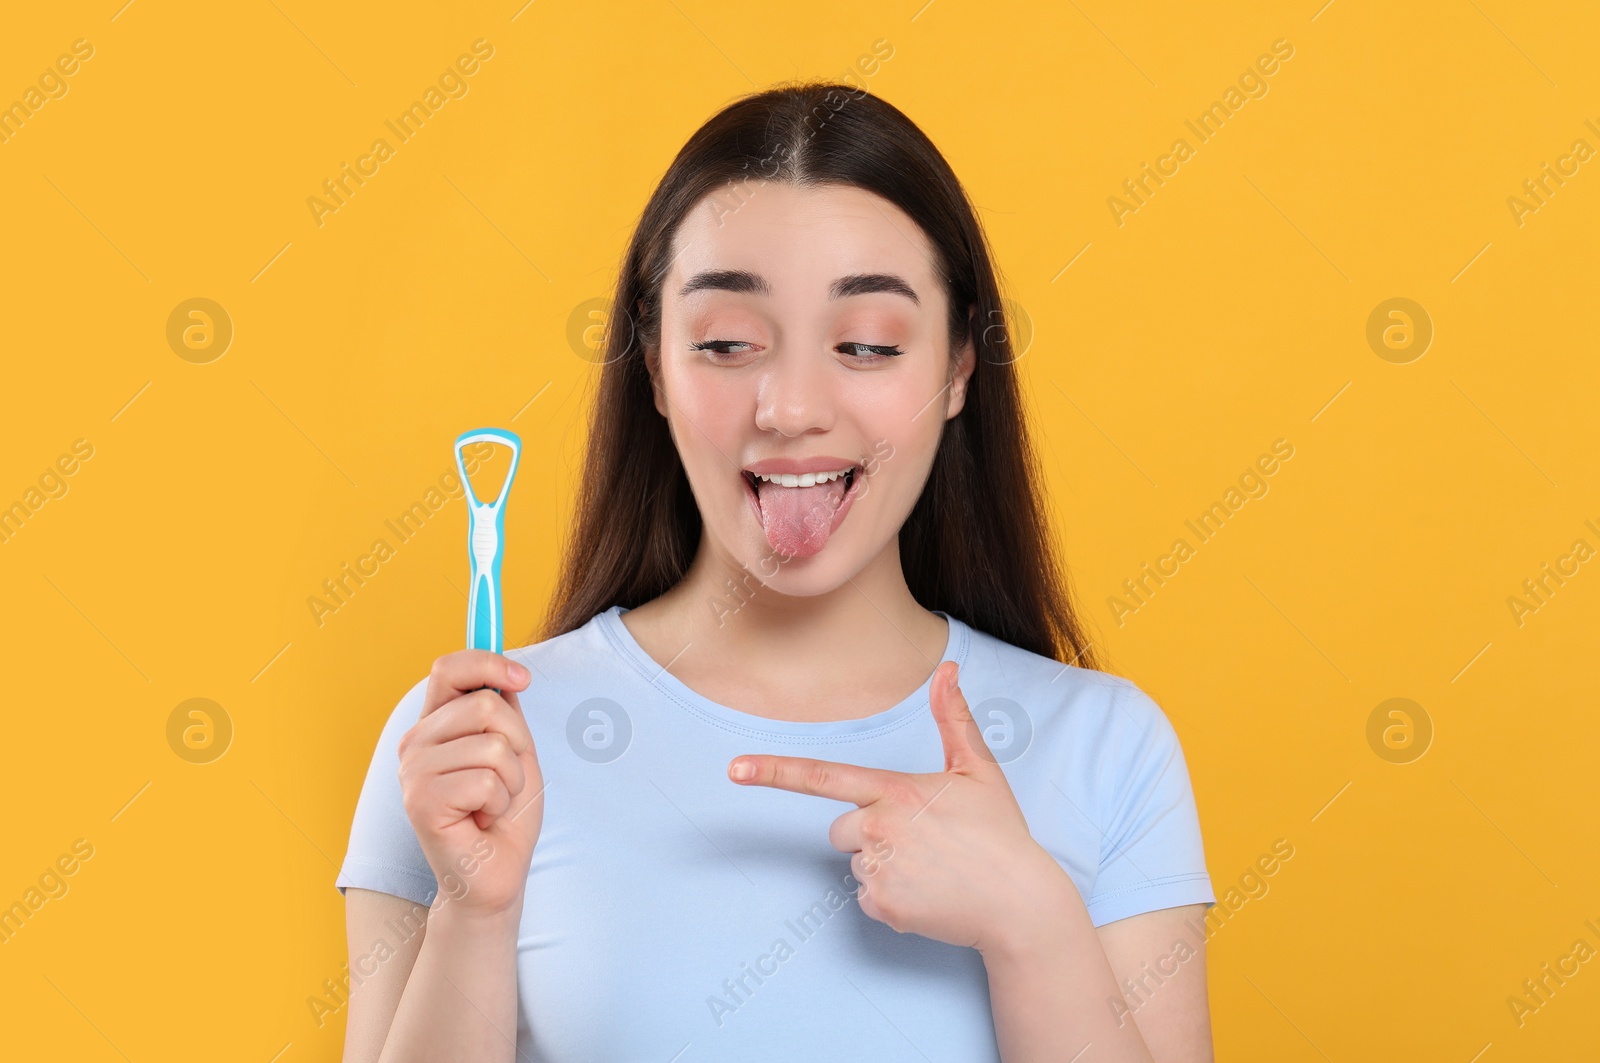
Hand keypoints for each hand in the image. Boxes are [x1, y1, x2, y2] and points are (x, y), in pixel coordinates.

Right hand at [398, 650, 544, 918]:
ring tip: (492, 804)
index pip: (449, 668)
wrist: (495, 874)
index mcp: (435, 724)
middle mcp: (416, 743)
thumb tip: (506, 672)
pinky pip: (485, 781)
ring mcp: (413, 772)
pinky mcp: (420, 802)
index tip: (523, 678)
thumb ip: (505, 712)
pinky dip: (499, 804)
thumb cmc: (505, 814)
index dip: (488, 661)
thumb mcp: (515, 751)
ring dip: (510, 781)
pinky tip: (481, 822)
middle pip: (484, 704)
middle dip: (517, 742)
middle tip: (505, 779)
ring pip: (492, 746)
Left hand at [728, 661, 1065, 953]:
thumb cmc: (1000, 834)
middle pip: (840, 828)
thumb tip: (947, 669)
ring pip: (856, 863)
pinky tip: (927, 894)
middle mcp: (880, 828)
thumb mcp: (979, 771)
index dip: (774, 772)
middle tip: (922, 841)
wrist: (1020, 905)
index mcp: (897, 790)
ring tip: (932, 870)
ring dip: (884, 866)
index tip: (734, 769)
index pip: (823, 777)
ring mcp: (878, 870)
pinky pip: (866, 897)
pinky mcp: (881, 906)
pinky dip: (891, 898)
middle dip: (868, 833)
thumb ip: (953, 719)